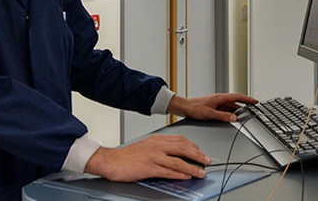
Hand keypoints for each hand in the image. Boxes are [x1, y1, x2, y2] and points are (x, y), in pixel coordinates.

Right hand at [85, 134, 209, 181]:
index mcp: (156, 140)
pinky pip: (168, 171)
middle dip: (198, 155)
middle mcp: (157, 146)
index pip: (180, 140)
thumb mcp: (145, 146)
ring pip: (178, 161)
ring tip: (201, 172)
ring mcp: (153, 156)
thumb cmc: (126, 156)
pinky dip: (180, 174)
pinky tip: (187, 176)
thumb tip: (173, 154)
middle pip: (183, 148)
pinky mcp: (149, 168)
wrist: (110, 161)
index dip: (193, 146)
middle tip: (207, 160)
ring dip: (192, 167)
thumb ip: (160, 148)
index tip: (200, 151)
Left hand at [167, 93, 257, 122]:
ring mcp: (216, 103)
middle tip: (253, 109)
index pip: (237, 97)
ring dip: (237, 110)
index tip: (255, 101)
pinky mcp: (213, 108)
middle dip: (245, 105)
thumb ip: (223, 116)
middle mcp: (219, 99)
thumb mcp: (209, 114)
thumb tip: (234, 118)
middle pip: (235, 102)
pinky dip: (230, 113)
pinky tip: (232, 118)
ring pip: (230, 106)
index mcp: (219, 98)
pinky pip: (225, 110)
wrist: (184, 107)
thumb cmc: (194, 108)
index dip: (247, 99)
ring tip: (245, 115)